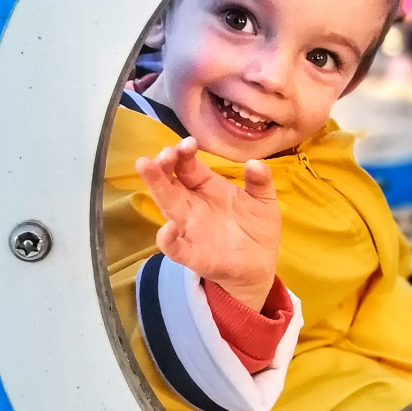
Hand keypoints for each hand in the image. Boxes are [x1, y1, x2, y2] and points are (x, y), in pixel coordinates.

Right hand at [136, 137, 279, 310]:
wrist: (259, 267)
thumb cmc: (256, 229)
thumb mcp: (264, 201)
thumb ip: (260, 181)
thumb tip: (255, 162)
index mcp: (207, 187)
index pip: (187, 165)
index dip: (184, 153)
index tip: (189, 143)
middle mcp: (192, 205)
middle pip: (170, 181)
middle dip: (163, 165)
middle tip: (163, 153)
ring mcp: (188, 229)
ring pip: (166, 206)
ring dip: (156, 186)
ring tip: (148, 167)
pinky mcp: (190, 254)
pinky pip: (172, 246)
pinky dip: (167, 237)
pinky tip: (169, 227)